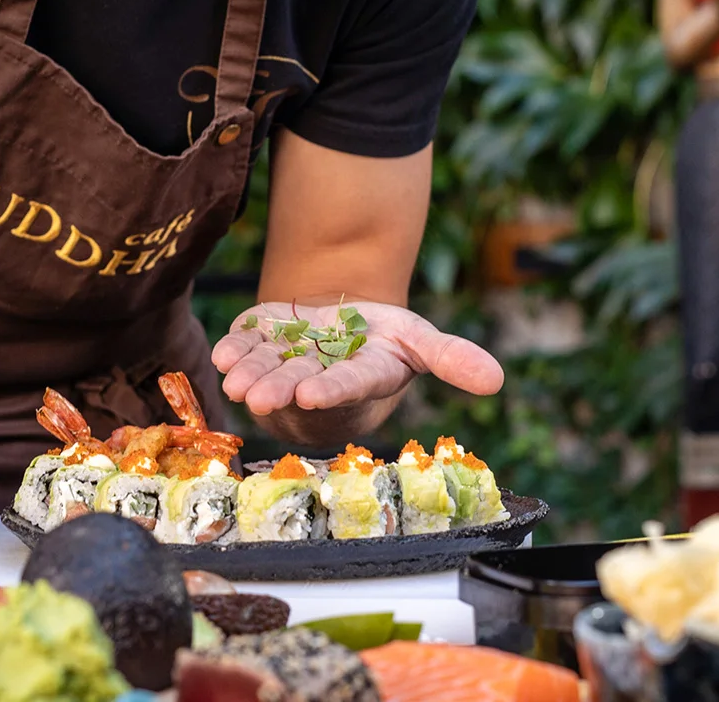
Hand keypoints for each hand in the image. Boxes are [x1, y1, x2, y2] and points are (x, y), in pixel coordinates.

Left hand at [210, 301, 503, 416]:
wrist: (339, 322)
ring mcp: (282, 370)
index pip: (348, 387)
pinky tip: (221, 355)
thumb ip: (452, 359)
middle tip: (262, 396)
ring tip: (236, 381)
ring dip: (248, 378)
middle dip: (279, 391)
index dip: (331, 391)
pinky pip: (240, 355)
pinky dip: (230, 353)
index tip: (313, 394)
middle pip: (297, 388)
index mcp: (361, 381)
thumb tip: (497, 380)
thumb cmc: (383, 339)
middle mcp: (318, 383)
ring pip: (263, 377)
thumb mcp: (419, 341)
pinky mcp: (256, 351)